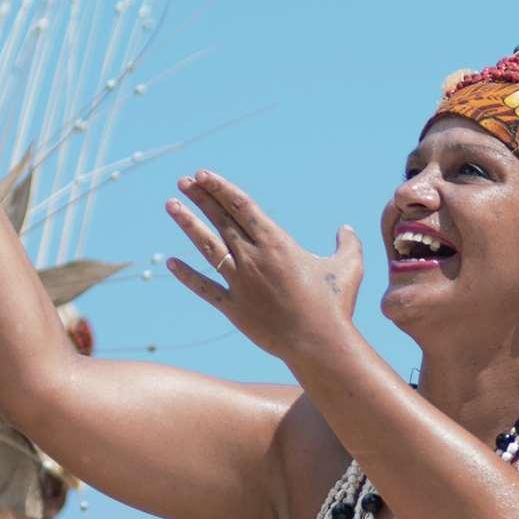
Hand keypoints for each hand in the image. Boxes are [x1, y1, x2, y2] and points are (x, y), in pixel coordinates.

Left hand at [162, 172, 362, 371]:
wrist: (318, 344)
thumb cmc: (336, 305)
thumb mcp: (349, 267)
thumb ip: (347, 243)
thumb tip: (345, 229)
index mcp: (276, 243)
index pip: (241, 206)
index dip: (220, 188)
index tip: (202, 175)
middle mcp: (253, 258)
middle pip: (220, 220)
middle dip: (200, 197)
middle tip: (183, 181)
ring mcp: (240, 283)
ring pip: (207, 247)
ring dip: (187, 224)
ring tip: (170, 205)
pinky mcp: (234, 308)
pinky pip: (205, 288)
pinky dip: (187, 276)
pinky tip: (169, 264)